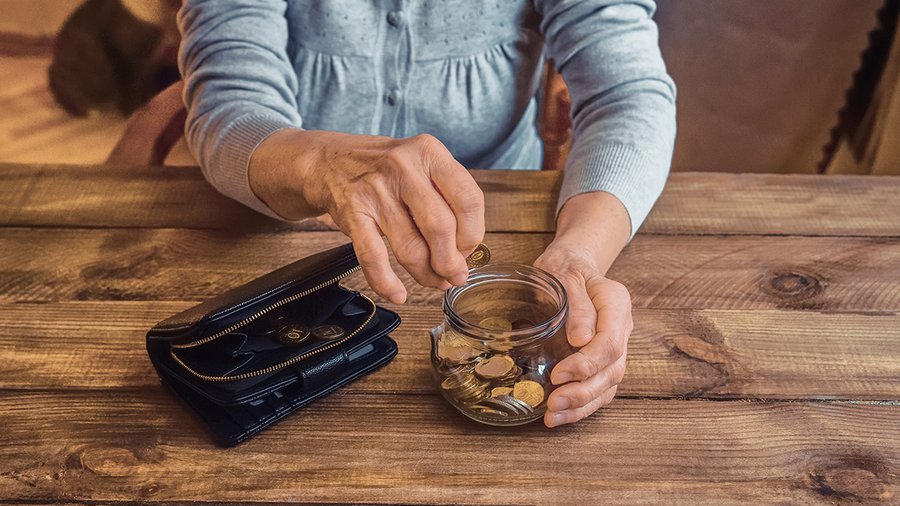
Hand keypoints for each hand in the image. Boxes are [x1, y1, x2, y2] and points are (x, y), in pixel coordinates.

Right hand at [250, 129, 484, 302]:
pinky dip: (386, 282)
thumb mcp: (422, 166)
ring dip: (425, 274)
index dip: (473, 235)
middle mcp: (403, 167)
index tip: (468, 250)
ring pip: (410, 247)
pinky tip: (397, 293)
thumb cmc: (386, 171)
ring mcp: (375, 190)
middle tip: (454, 275)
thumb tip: (465, 253)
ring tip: (433, 281)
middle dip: (450, 261)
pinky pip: (373, 256)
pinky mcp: (352, 212)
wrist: (329, 162)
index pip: (468, 200)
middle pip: (440, 227)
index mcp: (429, 153)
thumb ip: (447, 200)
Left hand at [533, 192, 633, 427]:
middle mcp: (621, 327)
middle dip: (583, 391)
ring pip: (608, 384)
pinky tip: (560, 416)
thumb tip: (580, 339)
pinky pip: (599, 389)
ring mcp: (616, 346)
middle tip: (553, 403)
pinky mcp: (604, 360)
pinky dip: (581, 406)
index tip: (558, 374)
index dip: (587, 363)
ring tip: (553, 417)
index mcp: (616, 302)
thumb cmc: (563, 267)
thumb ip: (575, 305)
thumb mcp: (564, 274)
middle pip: (612, 368)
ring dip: (582, 405)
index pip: (610, 342)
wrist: (569, 264)